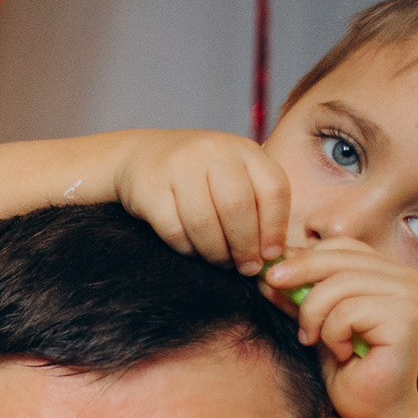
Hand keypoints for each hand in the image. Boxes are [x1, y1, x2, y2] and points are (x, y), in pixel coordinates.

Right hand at [110, 129, 291, 274]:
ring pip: (204, 222)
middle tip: (246, 268)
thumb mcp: (233, 175)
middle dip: (245, 246)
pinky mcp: (150, 189)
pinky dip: (187, 249)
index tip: (270, 254)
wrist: (142, 156)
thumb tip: (271, 254)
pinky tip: (193, 251)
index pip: (273, 189)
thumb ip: (255, 203)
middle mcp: (213, 152)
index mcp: (244, 149)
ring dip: (216, 252)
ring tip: (221, 262)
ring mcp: (179, 168)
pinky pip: (174, 230)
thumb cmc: (198, 174)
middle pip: (238, 207)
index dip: (275, 227)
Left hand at [262, 239, 417, 417]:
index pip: (340, 245)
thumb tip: (266, 270)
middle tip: (269, 289)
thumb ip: (298, 295)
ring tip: (313, 339)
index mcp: (387, 272)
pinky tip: (342, 352)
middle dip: (295, 273)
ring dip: (313, 314)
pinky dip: (332, 334)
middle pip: (338, 257)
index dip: (301, 257)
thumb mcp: (314, 324)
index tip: (270, 277)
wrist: (371, 411)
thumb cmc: (345, 370)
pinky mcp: (407, 317)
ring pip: (339, 283)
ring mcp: (409, 294)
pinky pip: (348, 311)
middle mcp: (405, 277)